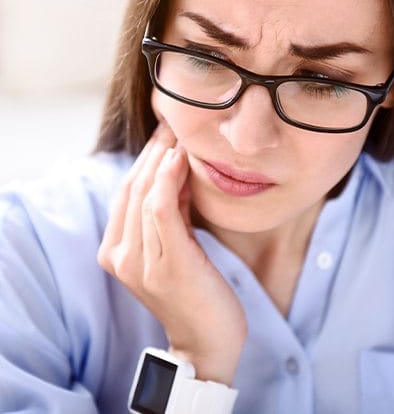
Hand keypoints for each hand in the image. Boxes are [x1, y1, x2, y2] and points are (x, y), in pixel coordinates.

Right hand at [97, 123, 246, 384]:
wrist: (209, 338)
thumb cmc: (197, 287)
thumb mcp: (176, 244)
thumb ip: (169, 213)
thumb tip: (175, 171)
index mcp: (116, 250)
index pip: (127, 190)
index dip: (144, 157)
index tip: (166, 131)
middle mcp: (120, 255)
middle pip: (131, 187)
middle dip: (152, 150)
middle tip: (173, 122)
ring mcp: (139, 262)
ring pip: (143, 193)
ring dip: (161, 157)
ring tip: (180, 132)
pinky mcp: (165, 264)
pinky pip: (159, 209)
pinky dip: (167, 179)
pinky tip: (181, 158)